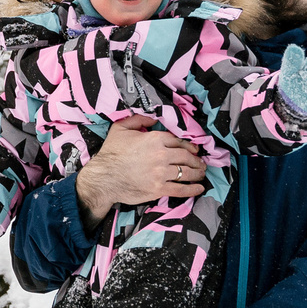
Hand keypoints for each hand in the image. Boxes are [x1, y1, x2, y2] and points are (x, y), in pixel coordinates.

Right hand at [76, 116, 206, 226]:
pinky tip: (199, 188)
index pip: (178, 141)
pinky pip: (181, 189)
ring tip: (202, 174)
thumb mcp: (120, 129)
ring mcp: (161, 173)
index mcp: (154, 139)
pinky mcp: (159, 189)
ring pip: (186, 172)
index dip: (189, 146)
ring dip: (197, 173)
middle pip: (186, 157)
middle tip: (201, 163)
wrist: (104, 178)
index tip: (194, 150)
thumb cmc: (111, 153)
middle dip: (197, 160)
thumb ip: (138, 120)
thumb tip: (153, 118)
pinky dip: (192, 189)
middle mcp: (161, 155)